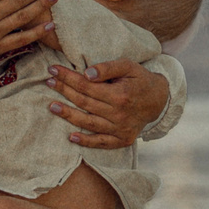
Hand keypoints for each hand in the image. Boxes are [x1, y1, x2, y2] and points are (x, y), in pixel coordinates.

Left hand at [45, 58, 168, 148]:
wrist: (159, 100)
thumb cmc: (140, 80)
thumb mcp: (128, 66)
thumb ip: (108, 68)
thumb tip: (86, 73)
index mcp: (120, 95)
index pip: (86, 85)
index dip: (68, 77)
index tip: (53, 70)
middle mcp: (119, 114)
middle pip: (84, 102)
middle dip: (64, 91)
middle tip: (49, 82)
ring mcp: (121, 129)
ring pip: (88, 123)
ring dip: (68, 115)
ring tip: (52, 106)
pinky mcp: (122, 140)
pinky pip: (101, 143)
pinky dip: (86, 141)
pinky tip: (71, 137)